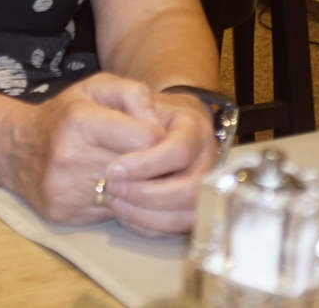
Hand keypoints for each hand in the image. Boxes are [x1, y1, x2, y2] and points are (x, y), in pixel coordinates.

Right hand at [0, 73, 166, 226]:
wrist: (14, 147)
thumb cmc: (65, 115)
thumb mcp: (96, 88)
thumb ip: (133, 93)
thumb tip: (157, 123)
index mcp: (80, 119)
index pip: (147, 139)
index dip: (158, 139)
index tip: (153, 138)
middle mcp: (69, 155)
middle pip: (140, 171)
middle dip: (153, 167)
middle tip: (150, 160)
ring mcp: (64, 188)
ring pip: (128, 198)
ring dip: (137, 188)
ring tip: (131, 174)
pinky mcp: (62, 212)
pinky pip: (109, 214)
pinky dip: (118, 204)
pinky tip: (111, 190)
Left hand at [99, 92, 216, 236]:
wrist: (153, 121)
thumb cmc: (134, 109)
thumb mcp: (125, 92)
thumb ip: (132, 97)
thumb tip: (146, 128)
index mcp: (193, 126)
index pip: (178, 151)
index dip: (146, 164)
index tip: (113, 169)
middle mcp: (206, 158)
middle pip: (190, 189)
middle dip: (147, 194)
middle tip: (112, 189)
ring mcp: (204, 184)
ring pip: (188, 214)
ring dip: (148, 214)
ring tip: (115, 202)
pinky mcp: (194, 206)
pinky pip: (179, 227)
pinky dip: (151, 225)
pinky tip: (125, 213)